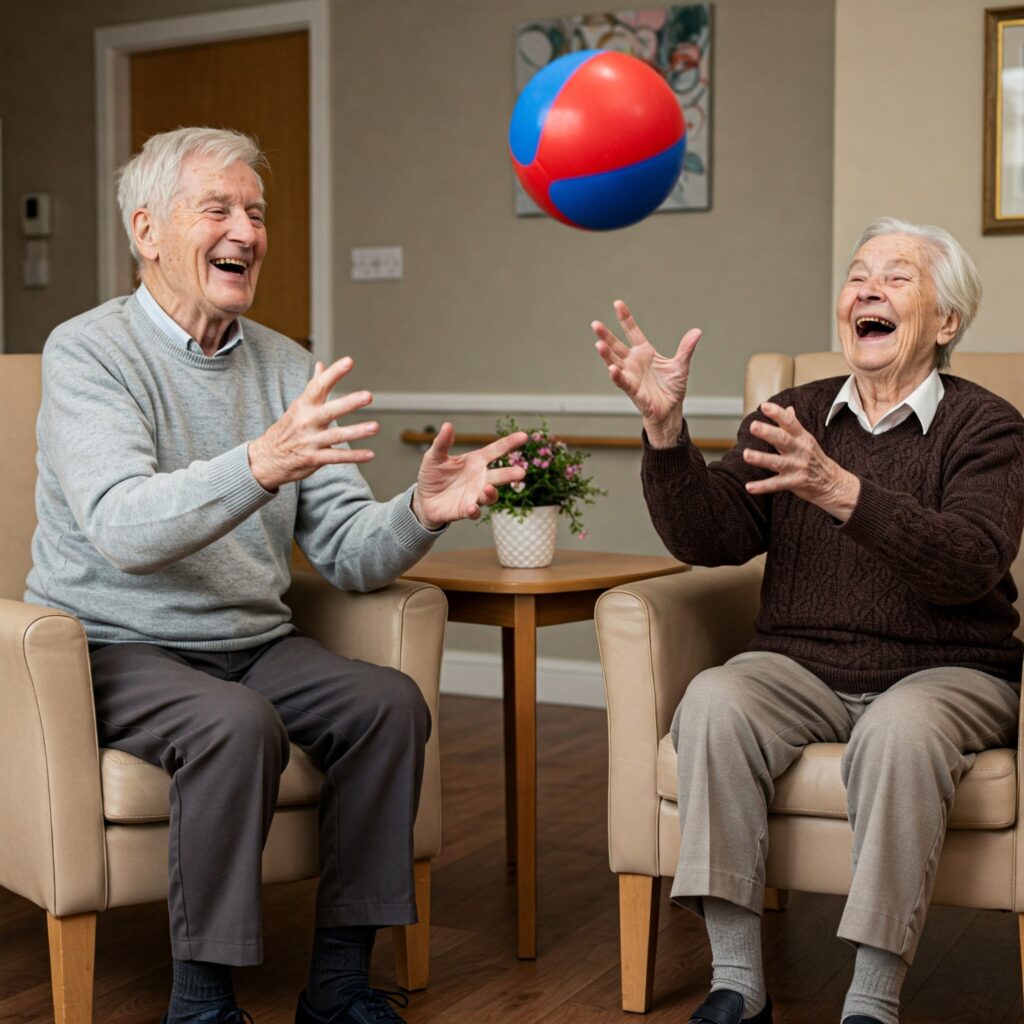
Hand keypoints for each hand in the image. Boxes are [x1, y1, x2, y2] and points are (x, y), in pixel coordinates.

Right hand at [248, 358, 378, 490]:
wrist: (265, 459)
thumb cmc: (288, 428)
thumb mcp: (298, 406)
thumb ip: (314, 385)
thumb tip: (321, 364)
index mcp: (304, 405)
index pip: (319, 386)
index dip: (334, 373)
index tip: (349, 361)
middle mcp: (307, 421)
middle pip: (330, 410)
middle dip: (349, 403)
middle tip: (368, 396)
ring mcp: (310, 441)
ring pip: (336, 435)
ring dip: (356, 431)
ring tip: (375, 427)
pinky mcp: (313, 458)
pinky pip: (336, 457)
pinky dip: (353, 457)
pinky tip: (370, 454)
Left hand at [411, 423, 527, 529]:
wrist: (424, 500)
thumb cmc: (433, 475)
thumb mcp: (434, 456)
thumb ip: (442, 443)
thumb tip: (447, 425)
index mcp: (476, 461)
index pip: (495, 450)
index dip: (509, 443)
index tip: (523, 436)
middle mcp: (480, 478)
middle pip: (500, 475)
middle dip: (511, 474)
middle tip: (521, 473)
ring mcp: (475, 495)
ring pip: (490, 495)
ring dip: (492, 493)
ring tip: (488, 489)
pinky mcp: (466, 510)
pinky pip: (475, 512)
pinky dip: (475, 510)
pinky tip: (471, 507)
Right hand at [591, 299, 701, 446]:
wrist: (671, 410)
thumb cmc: (672, 388)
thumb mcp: (681, 366)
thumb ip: (685, 349)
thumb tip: (697, 332)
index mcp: (644, 352)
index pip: (633, 331)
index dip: (625, 318)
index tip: (617, 304)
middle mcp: (634, 362)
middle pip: (617, 346)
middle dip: (606, 336)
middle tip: (595, 324)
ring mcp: (631, 376)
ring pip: (615, 362)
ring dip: (606, 355)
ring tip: (598, 344)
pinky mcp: (634, 391)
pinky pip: (623, 382)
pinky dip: (617, 376)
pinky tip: (612, 368)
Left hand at [743, 402, 859, 519]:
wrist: (831, 482)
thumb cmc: (813, 457)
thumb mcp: (806, 439)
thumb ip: (793, 425)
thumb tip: (788, 408)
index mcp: (801, 437)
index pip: (790, 422)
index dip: (778, 414)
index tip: (765, 406)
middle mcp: (799, 450)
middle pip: (783, 439)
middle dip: (768, 432)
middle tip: (753, 425)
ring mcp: (797, 466)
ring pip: (777, 462)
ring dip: (761, 458)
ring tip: (745, 454)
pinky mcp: (795, 482)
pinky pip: (776, 484)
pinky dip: (763, 486)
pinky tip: (749, 487)